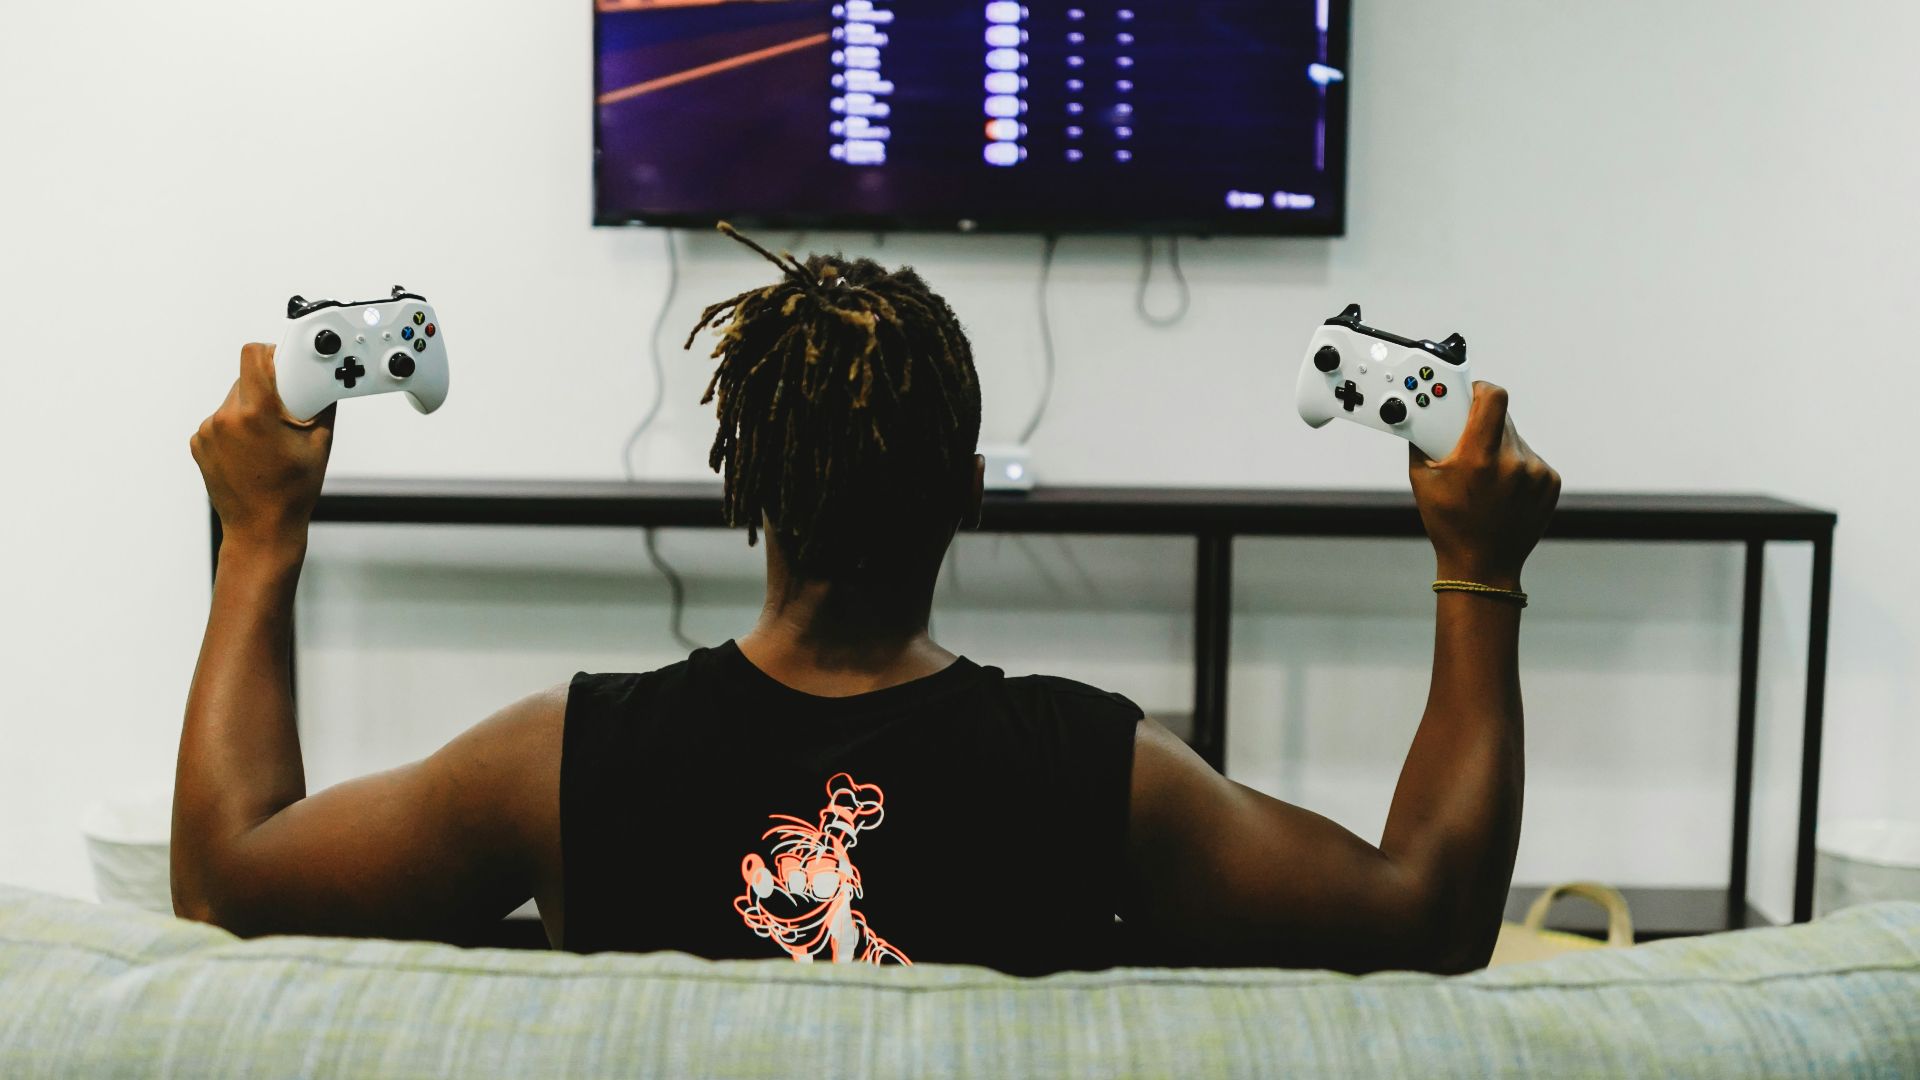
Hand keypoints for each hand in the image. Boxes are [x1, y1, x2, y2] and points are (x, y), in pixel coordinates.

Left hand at [190, 344, 335, 550]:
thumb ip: (321, 403)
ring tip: (268, 441)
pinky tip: (252, 452)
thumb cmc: (291, 492)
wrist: (261, 529)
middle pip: (247, 379)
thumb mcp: (319, 443)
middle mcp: (225, 418)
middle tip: (286, 416)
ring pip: (234, 401)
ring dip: (252, 410)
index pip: (253, 354)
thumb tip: (325, 379)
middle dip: (268, 391)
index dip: (272, 354)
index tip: (285, 364)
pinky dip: (237, 429)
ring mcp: (207, 432)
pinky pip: (222, 421)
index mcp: (254, 413)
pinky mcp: (198, 443)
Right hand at [1408, 382, 1559, 588]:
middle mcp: (1512, 463)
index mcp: (1479, 458)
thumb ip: (1424, 440)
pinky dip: (1515, 466)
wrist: (1482, 565)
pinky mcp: (1550, 482)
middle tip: (1467, 443)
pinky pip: (1530, 459)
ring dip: (1499, 447)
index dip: (1481, 390)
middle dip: (1482, 424)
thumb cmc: (1449, 524)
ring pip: (1515, 439)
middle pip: (1501, 417)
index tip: (1472, 393)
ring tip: (1485, 477)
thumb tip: (1425, 412)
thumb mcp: (1422, 480)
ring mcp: (1535, 474)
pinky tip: (1502, 489)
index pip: (1493, 397)